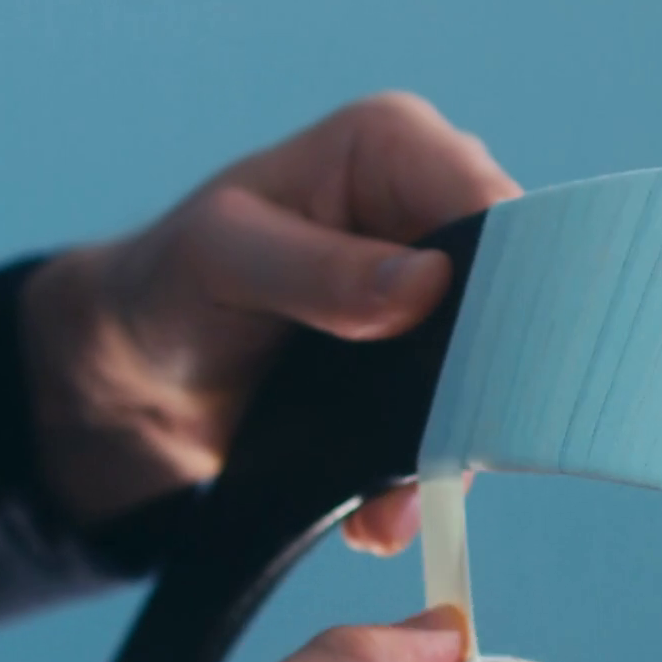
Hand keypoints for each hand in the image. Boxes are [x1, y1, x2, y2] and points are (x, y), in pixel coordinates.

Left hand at [20, 91, 514, 550]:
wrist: (146, 378)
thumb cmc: (172, 285)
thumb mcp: (222, 261)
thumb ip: (317, 270)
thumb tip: (426, 285)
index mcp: (394, 146)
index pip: (489, 201)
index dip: (511, 276)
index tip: (494, 358)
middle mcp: (434, 210)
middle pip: (515, 289)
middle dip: (486, 376)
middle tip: (445, 449)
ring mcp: (443, 294)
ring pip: (498, 367)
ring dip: (454, 444)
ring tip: (389, 505)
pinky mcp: (434, 364)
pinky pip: (464, 421)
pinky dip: (425, 478)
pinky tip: (378, 515)